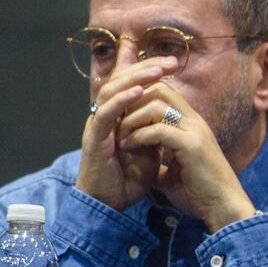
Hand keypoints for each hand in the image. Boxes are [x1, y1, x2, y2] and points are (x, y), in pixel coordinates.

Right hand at [76, 59, 178, 211]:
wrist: (110, 204)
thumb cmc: (128, 178)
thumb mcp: (148, 147)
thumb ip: (155, 128)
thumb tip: (172, 111)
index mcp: (118, 115)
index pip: (131, 83)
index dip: (149, 69)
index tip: (173, 63)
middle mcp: (105, 116)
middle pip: (120, 80)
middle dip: (145, 67)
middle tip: (169, 61)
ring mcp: (98, 126)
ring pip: (110, 92)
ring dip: (135, 79)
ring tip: (157, 71)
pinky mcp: (94, 139)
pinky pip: (105, 114)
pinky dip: (121, 101)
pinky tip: (138, 92)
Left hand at [116, 83, 255, 232]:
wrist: (222, 207)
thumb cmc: (199, 193)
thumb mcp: (172, 172)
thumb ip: (158, 160)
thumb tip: (139, 163)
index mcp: (190, 124)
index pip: (163, 92)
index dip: (138, 100)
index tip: (120, 119)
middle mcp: (194, 121)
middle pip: (159, 90)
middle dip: (132, 103)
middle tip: (116, 123)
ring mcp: (194, 131)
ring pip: (157, 105)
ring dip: (132, 119)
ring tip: (121, 137)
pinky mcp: (192, 145)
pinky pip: (159, 129)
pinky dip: (139, 135)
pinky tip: (128, 146)